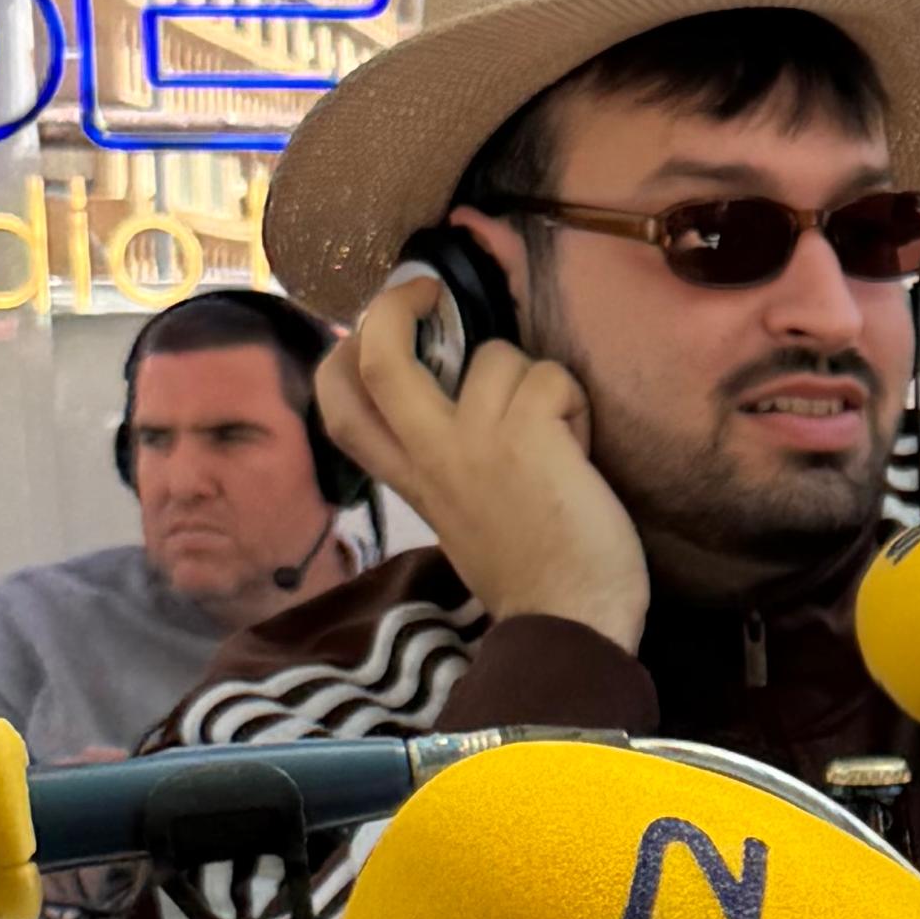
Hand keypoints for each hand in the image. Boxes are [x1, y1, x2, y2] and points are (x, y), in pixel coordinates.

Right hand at [317, 269, 651, 655]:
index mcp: (411, 478)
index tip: (378, 332)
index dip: (344, 354)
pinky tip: (580, 450)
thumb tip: (458, 402)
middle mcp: (431, 453)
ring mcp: (476, 442)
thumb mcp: (458, 518)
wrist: (570, 623)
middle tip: (431, 295)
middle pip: (377, 354)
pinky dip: (574, 403)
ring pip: (497, 356)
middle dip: (395, 305)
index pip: (339, 408)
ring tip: (558, 436)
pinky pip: (551, 378)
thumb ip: (443, 463)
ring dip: (538, 381)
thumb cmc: (531, 576)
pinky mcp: (528, 437)